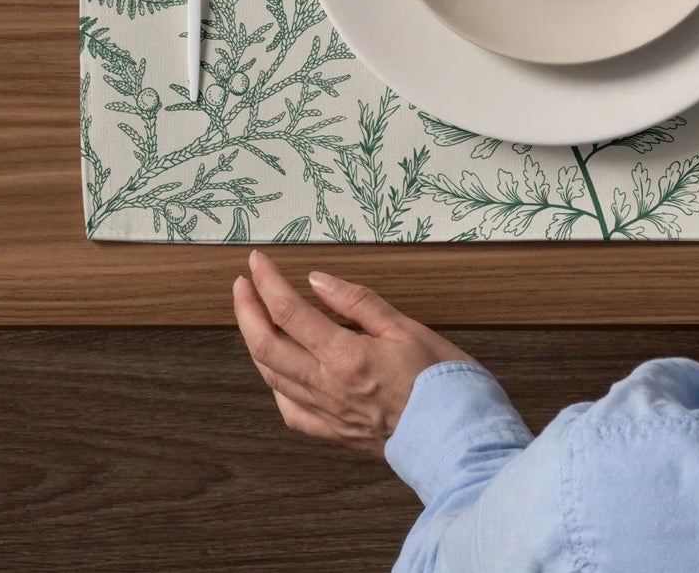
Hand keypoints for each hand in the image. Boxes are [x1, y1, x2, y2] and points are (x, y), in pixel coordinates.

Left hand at [233, 250, 476, 455]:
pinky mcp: (333, 433)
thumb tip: (318, 281)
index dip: (268, 282)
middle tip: (242, 284)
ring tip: (253, 317)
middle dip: (247, 310)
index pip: (289, 312)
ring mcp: (326, 413)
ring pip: (271, 377)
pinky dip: (275, 385)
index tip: (258, 261)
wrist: (456, 436)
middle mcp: (326, 386)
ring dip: (255, 342)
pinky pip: (290, 410)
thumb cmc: (440, 379)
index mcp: (345, 355)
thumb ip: (359, 303)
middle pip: (266, 345)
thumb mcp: (406, 327)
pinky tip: (277, 372)